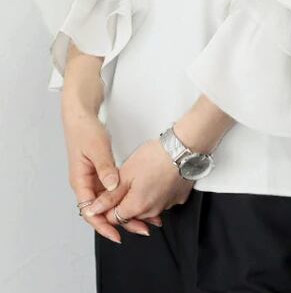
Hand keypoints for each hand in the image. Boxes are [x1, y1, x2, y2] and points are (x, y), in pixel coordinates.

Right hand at [63, 109, 159, 243]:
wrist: (81, 119)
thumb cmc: (85, 132)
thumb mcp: (97, 149)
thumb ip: (105, 168)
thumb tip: (112, 186)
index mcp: (80, 181)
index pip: (90, 212)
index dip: (104, 225)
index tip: (117, 234)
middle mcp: (86, 184)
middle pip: (102, 211)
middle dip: (120, 222)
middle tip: (141, 228)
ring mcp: (94, 180)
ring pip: (109, 202)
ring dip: (125, 210)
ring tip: (146, 218)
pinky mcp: (101, 174)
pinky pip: (112, 191)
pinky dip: (124, 197)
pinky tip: (137, 201)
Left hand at [83, 137, 193, 227]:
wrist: (184, 148)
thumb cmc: (156, 156)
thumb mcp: (125, 174)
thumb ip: (109, 196)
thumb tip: (94, 210)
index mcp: (136, 206)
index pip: (113, 219)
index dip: (107, 208)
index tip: (108, 195)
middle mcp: (152, 211)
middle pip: (130, 215)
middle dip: (124, 203)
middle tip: (127, 182)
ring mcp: (167, 205)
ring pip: (147, 209)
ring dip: (141, 198)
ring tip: (143, 178)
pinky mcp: (178, 198)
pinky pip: (162, 201)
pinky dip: (157, 194)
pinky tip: (157, 179)